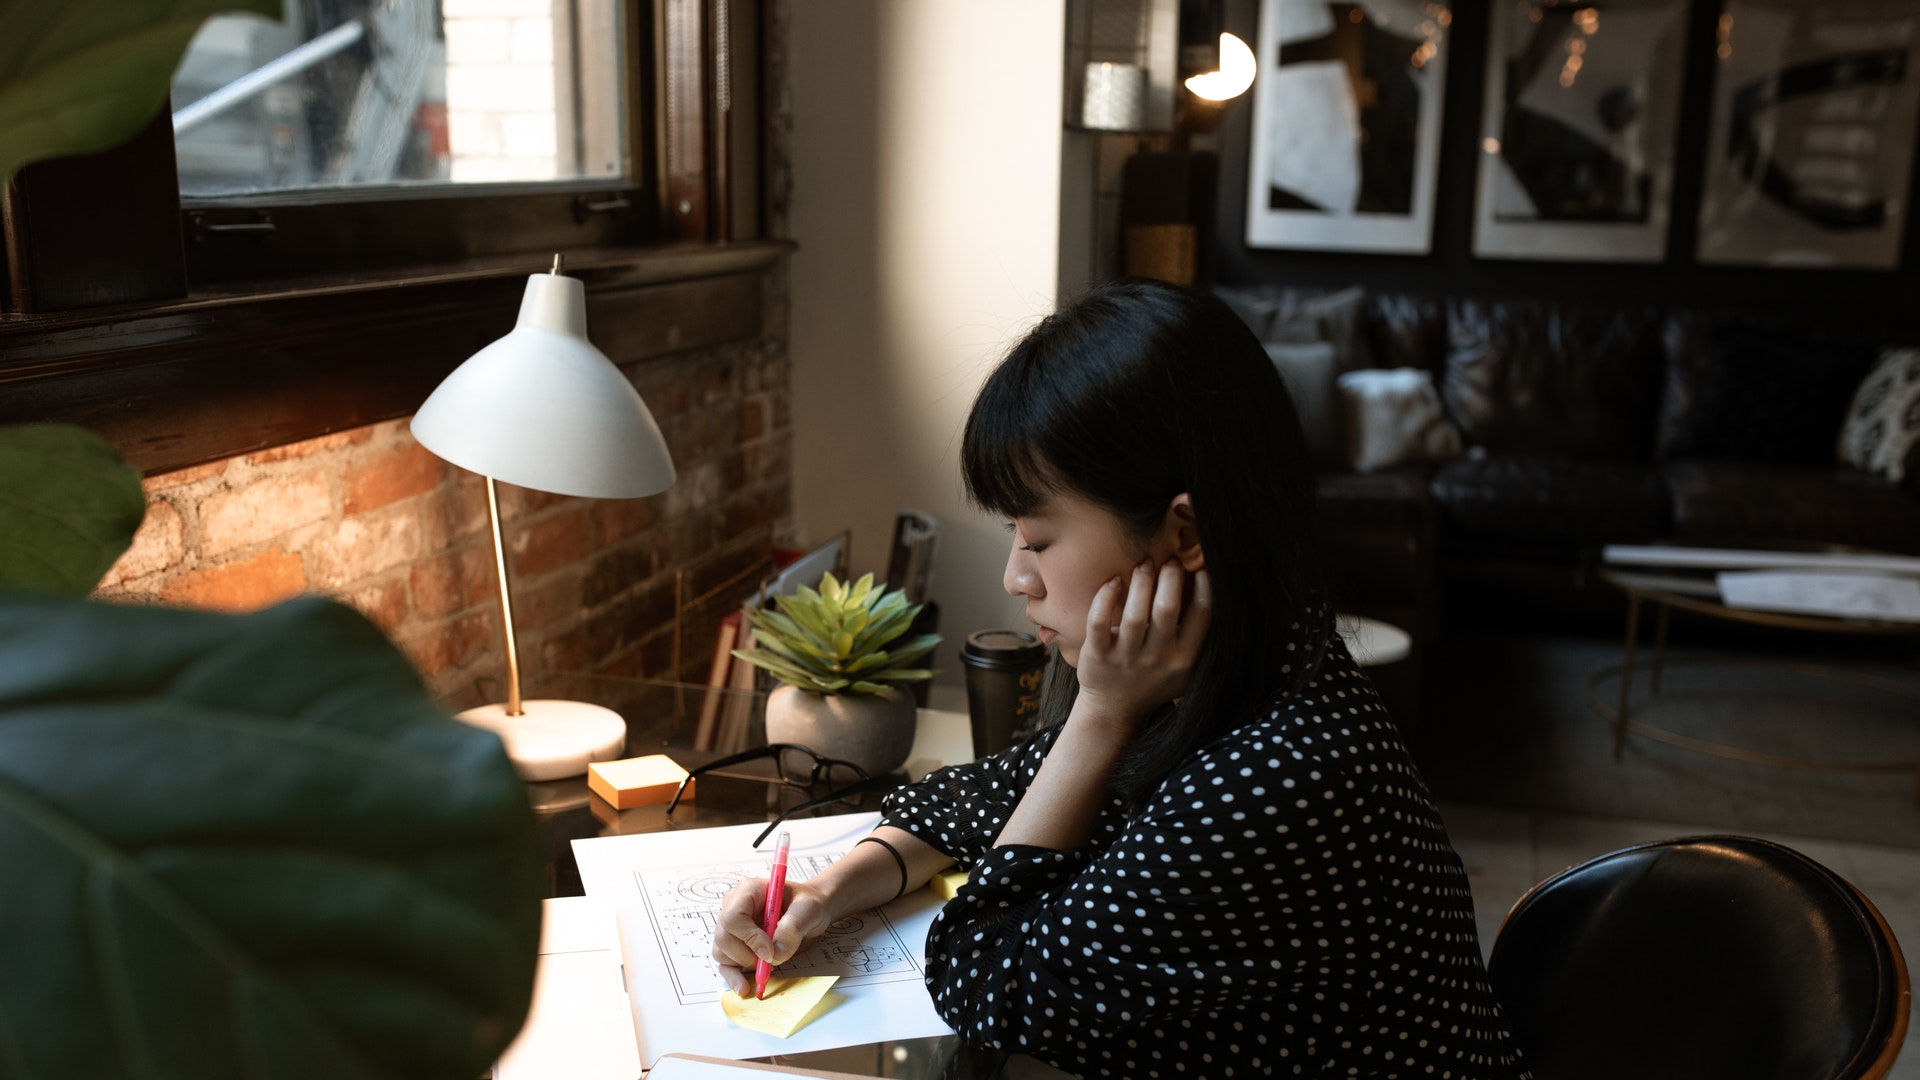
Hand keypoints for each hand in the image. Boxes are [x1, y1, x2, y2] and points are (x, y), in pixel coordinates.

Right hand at [712, 876, 832, 995]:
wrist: (810, 912)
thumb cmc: (808, 904)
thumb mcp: (808, 909)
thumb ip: (792, 928)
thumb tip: (775, 952)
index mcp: (748, 892)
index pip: (733, 917)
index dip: (749, 938)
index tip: (769, 952)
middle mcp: (735, 907)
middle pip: (723, 936)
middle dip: (746, 955)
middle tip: (770, 961)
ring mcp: (733, 927)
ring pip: (721, 951)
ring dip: (742, 965)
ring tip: (766, 968)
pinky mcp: (736, 945)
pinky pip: (726, 963)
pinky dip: (734, 976)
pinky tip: (745, 987)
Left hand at [1073, 560, 1210, 730]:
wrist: (1115, 710)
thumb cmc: (1154, 681)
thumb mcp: (1186, 669)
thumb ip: (1199, 639)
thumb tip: (1213, 590)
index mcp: (1184, 658)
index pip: (1202, 616)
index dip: (1205, 587)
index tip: (1200, 569)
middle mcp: (1157, 658)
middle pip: (1167, 609)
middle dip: (1171, 577)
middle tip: (1170, 561)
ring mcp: (1125, 658)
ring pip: (1134, 614)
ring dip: (1141, 582)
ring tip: (1144, 565)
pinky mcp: (1097, 655)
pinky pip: (1098, 622)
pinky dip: (1105, 598)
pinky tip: (1113, 582)